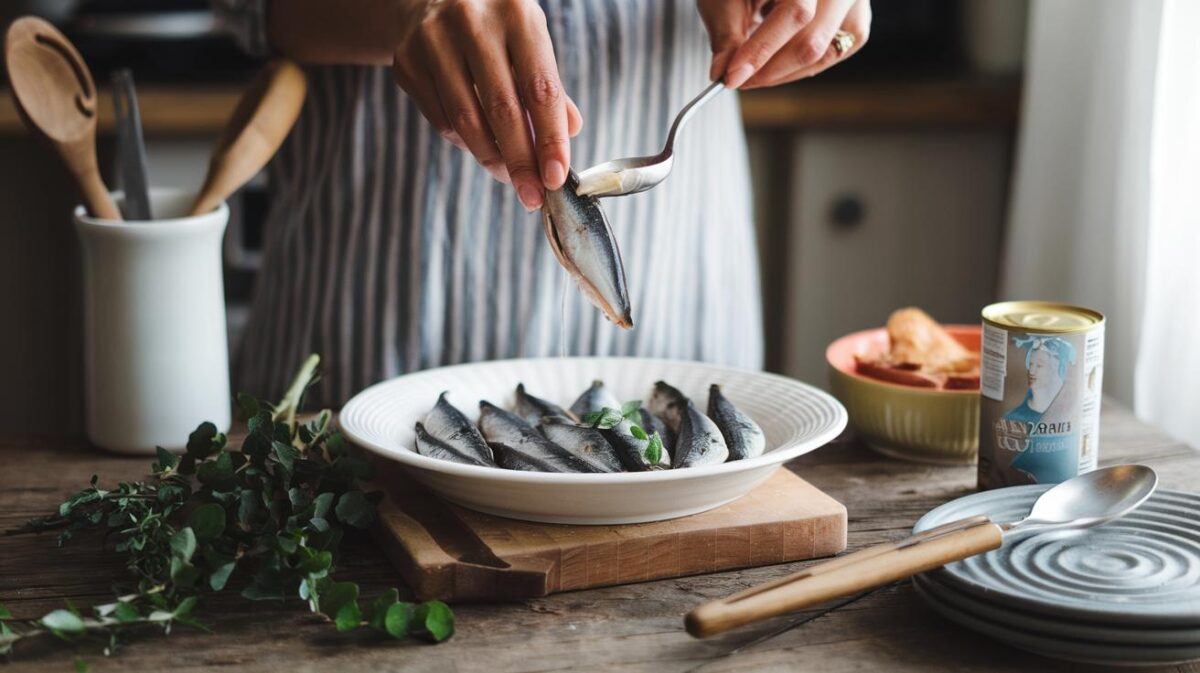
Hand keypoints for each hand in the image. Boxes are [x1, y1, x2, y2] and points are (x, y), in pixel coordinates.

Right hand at [391, 0, 583, 209]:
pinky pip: (441, 120)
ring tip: (509, 176)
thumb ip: (549, 87)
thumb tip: (569, 132)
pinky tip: (480, 145)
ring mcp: (432, 39)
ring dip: (492, 158)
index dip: (550, 139)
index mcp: (516, 12)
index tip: (556, 177)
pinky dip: (465, 143)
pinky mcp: (406, 61)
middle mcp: (472, 20)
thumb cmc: (495, 28)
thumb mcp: (530, 42)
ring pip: (466, 121)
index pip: (540, 89)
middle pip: (502, 110)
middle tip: (532, 194)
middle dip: (521, 162)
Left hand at [697, 0, 870, 88]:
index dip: (761, 50)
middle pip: (813, 41)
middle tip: (738, 79)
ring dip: (784, 72)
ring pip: (825, 54)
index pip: (795, 13)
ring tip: (753, 68)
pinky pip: (833, 54)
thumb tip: (722, 73)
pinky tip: (776, 58)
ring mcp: (855, 2)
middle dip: (769, 70)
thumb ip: (727, 33)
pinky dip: (801, 65)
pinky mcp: (857, 18)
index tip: (733, 76)